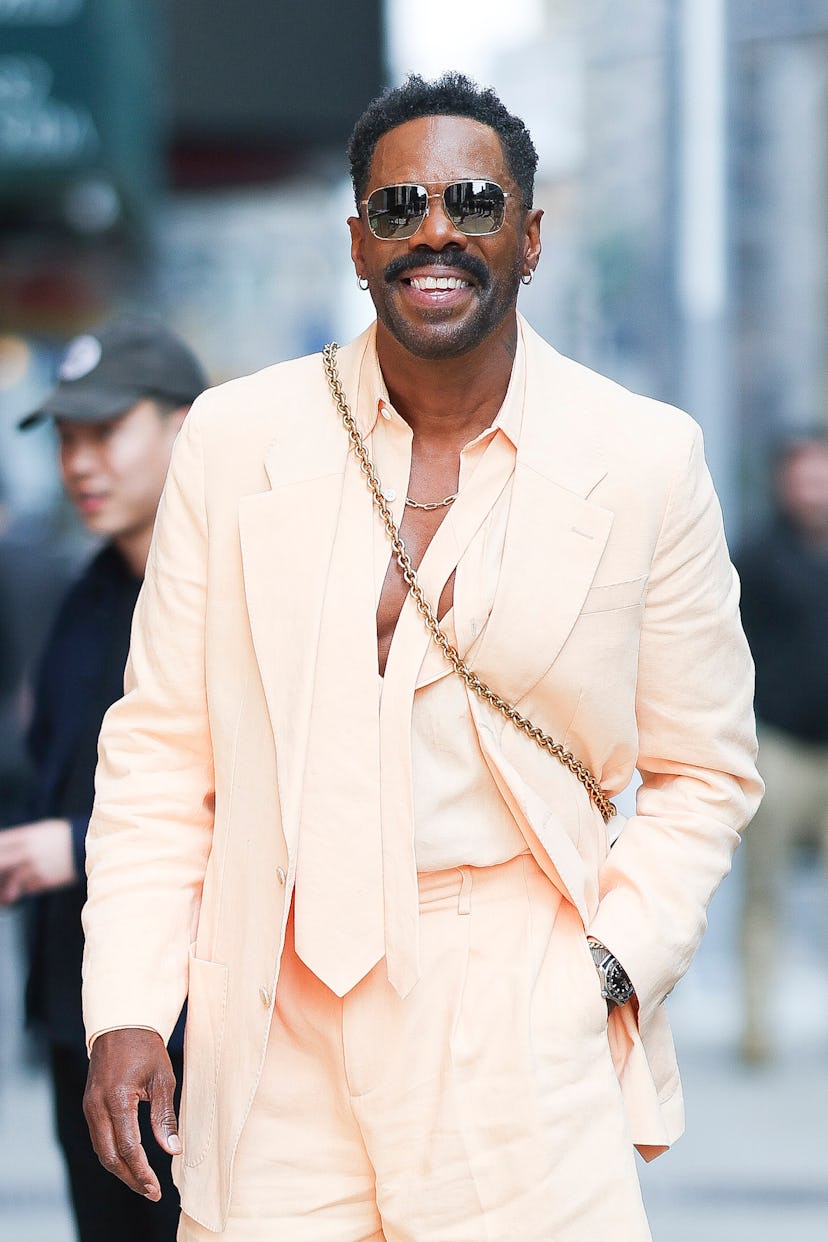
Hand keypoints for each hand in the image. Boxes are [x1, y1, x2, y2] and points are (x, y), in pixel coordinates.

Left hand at [0, 819, 76, 902]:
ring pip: (12, 879)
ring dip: (9, 888)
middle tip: (2, 875)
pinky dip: (28, 887)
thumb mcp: (44, 830)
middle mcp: (28, 850)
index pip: (0, 842)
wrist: (87, 846)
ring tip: (9, 894)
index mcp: (28, 835)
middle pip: (1, 861)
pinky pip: (29, 887)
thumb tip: (6, 844)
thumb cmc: (65, 837)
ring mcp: (36, 865)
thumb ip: (24, 838)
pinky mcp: (45, 879)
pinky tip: (31, 885)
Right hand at [83, 1028, 180, 1199]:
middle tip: (150, 1192)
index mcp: (117, 1099)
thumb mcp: (162, 1079)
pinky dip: (112, 1154)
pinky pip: (98, 1138)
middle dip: (130, 1178)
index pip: (128, 1148)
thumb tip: (173, 1150)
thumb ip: (164, 1117)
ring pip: (101, 1150)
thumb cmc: (146, 1048)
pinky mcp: (88, 1105)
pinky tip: (129, 1160)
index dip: (142, 1172)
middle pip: (110, 1157)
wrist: (121, 1024)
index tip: (155, 1189)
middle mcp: (97, 1106)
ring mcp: (89, 1106)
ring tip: (142, 1182)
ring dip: (120, 1169)